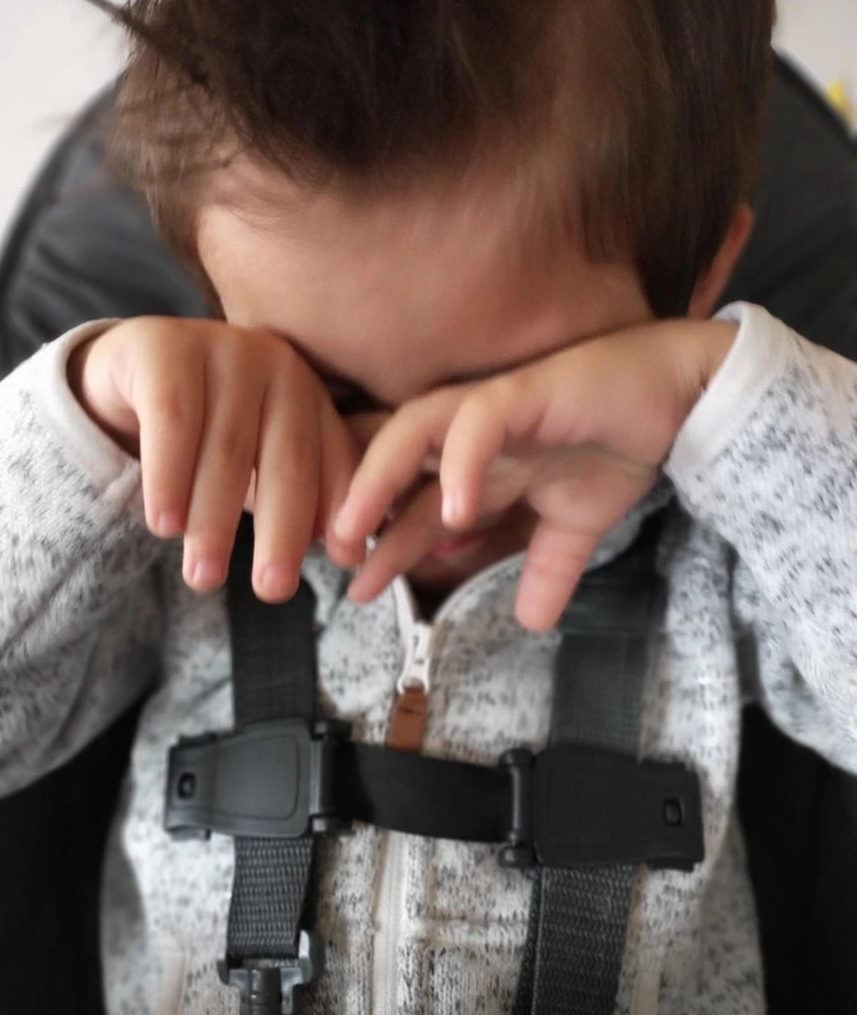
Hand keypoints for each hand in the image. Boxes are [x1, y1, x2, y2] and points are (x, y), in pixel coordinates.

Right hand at [68, 317, 361, 598]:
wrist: (130, 372)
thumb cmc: (209, 435)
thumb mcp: (260, 467)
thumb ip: (303, 502)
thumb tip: (351, 556)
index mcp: (311, 396)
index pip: (333, 460)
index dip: (340, 511)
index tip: (344, 563)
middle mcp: (278, 365)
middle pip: (286, 459)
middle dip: (282, 530)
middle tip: (273, 590)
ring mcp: (223, 348)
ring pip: (227, 449)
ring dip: (215, 520)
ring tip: (204, 578)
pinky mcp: (164, 347)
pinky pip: (172, 421)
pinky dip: (169, 478)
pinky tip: (163, 525)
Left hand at [331, 319, 735, 629]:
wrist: (679, 396)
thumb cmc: (621, 445)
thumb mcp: (576, 526)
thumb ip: (548, 570)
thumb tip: (531, 623)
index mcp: (480, 463)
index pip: (417, 506)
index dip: (387, 546)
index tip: (361, 590)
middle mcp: (473, 433)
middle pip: (396, 468)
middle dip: (359, 512)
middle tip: (334, 561)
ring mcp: (494, 408)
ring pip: (412, 431)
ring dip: (378, 481)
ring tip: (356, 534)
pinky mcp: (524, 391)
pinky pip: (479, 422)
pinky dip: (462, 463)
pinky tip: (454, 510)